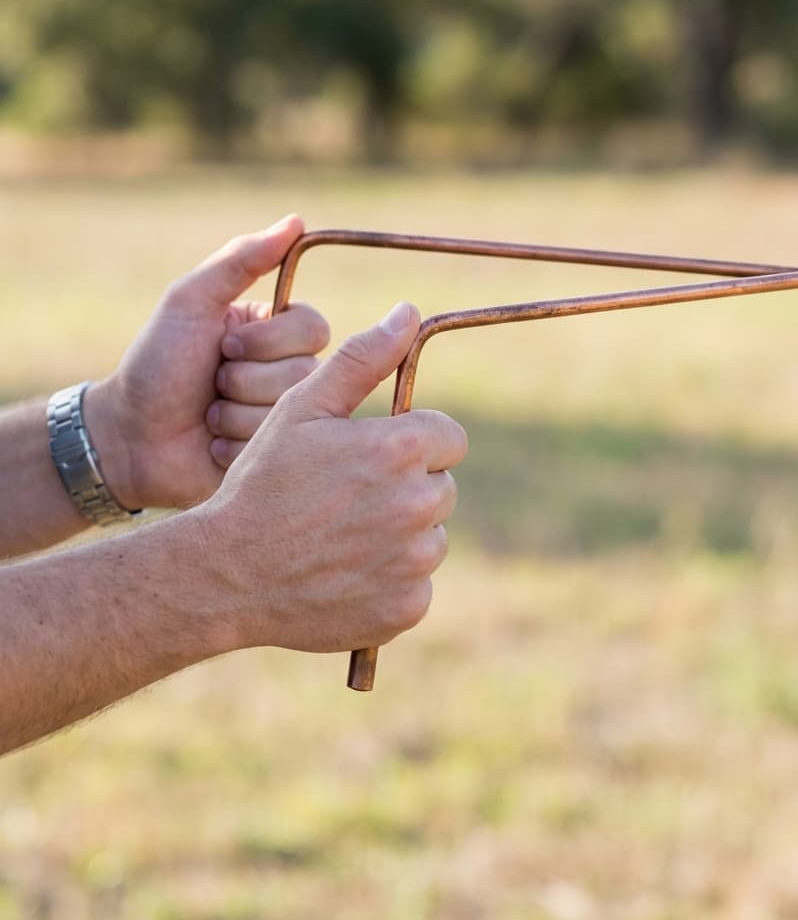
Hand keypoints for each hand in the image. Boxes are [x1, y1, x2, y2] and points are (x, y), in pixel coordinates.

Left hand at [88, 215, 329, 508]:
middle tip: (211, 382)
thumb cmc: (157, 364)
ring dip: (234, 412)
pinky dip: (235, 442)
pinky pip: (278, 446)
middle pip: (305, 372)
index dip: (270, 341)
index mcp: (275, 333)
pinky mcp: (275, 454)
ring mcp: (283, 417)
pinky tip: (213, 442)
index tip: (225, 345)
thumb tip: (296, 220)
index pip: (315, 328)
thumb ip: (241, 260)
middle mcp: (287, 373)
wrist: (128, 435)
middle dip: (245, 378)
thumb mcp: (192, 302)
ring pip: (290, 410)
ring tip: (207, 414)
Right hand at [195, 302, 467, 653]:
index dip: (413, 443)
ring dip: (400, 536)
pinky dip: (390, 581)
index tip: (372, 457)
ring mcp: (415, 562)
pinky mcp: (407, 608)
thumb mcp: (302, 409)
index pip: (448, 438)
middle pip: (441, 487)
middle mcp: (420, 505)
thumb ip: (362, 358)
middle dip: (406, 488)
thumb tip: (407, 312)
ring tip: (340, 538)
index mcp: (403, 449)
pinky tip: (345, 575)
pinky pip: (416, 585)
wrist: (226, 575)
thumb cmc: (263, 484)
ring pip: (430, 537)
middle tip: (347, 500)